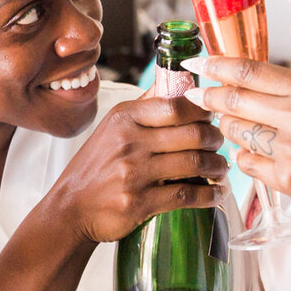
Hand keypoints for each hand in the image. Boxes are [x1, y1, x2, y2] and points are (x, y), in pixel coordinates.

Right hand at [43, 94, 227, 244]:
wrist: (70, 208)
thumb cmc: (95, 167)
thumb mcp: (111, 129)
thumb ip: (142, 108)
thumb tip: (172, 82)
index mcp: (124, 119)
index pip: (176, 106)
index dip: (203, 111)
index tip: (212, 117)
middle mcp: (130, 143)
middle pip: (193, 134)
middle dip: (215, 139)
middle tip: (219, 144)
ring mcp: (135, 173)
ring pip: (195, 163)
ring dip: (217, 167)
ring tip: (221, 169)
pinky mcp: (140, 202)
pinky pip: (187, 195)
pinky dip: (208, 195)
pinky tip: (216, 195)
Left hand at [185, 56, 290, 245]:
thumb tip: (250, 83)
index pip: (250, 70)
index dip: (216, 65)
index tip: (195, 62)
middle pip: (235, 99)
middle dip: (209, 97)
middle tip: (196, 96)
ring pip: (236, 131)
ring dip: (231, 129)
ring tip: (241, 129)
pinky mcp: (286, 178)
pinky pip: (248, 163)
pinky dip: (248, 159)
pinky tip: (264, 158)